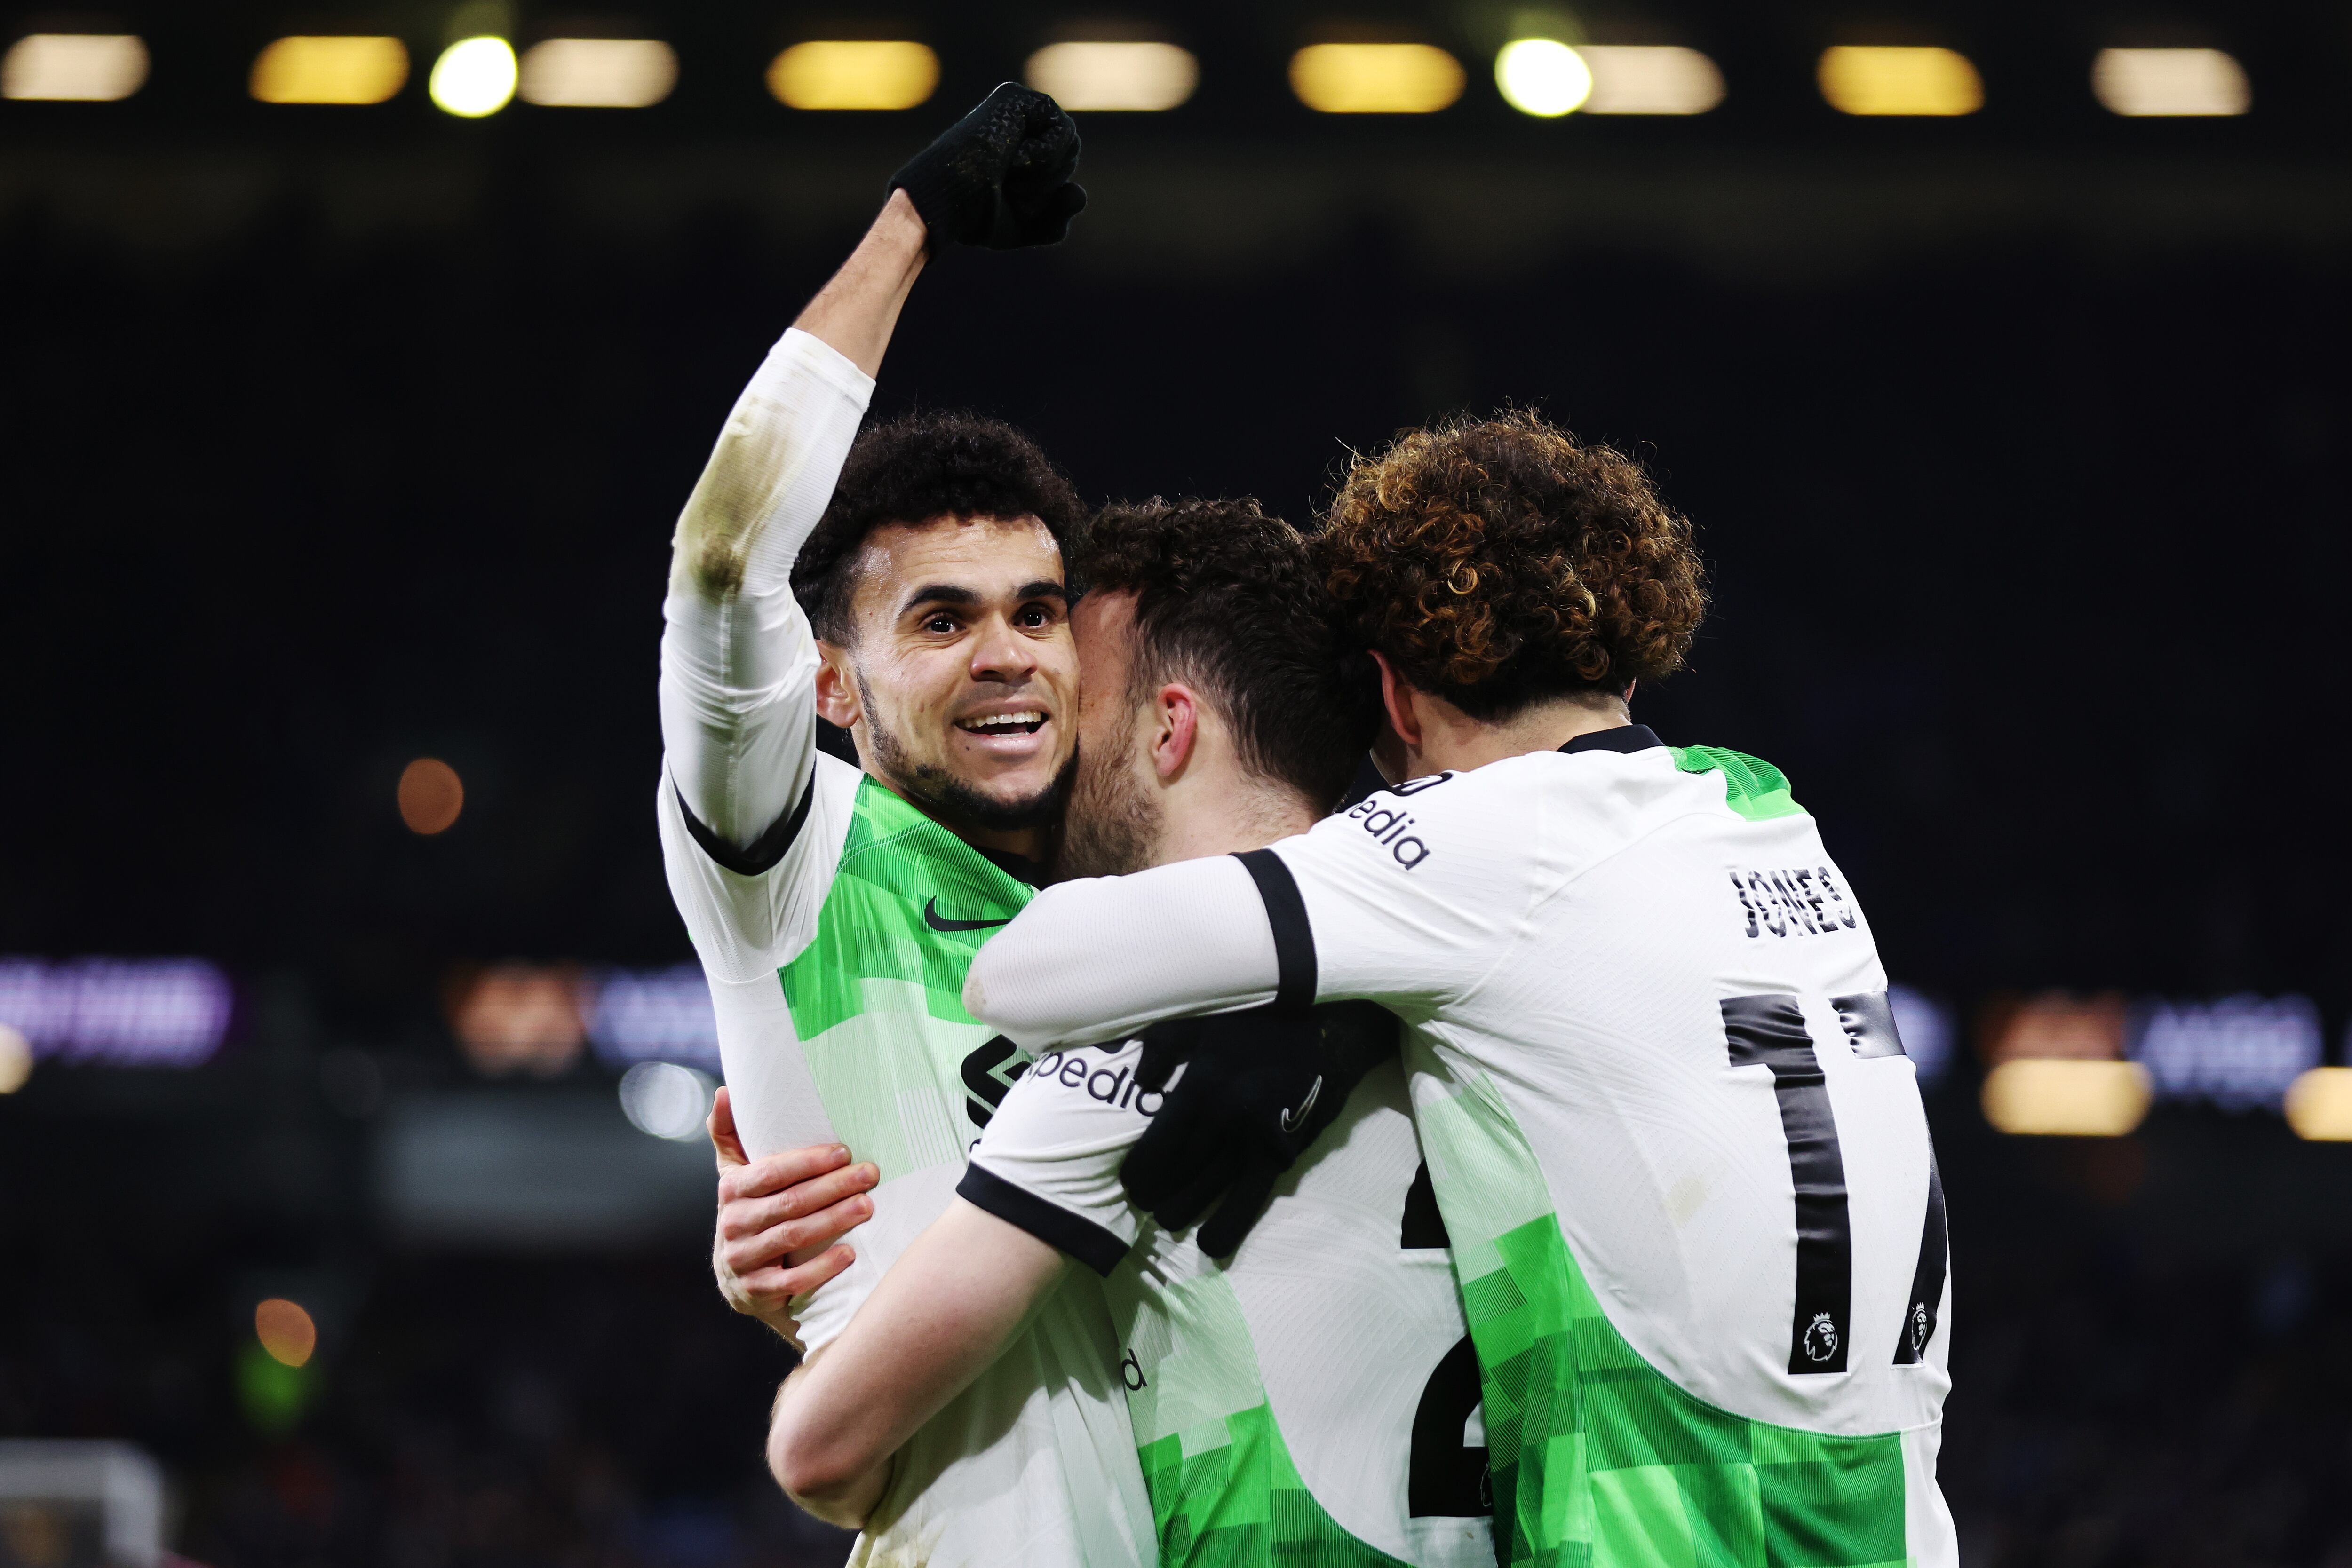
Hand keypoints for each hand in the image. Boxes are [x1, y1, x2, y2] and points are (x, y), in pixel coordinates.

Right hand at [710, 1087, 878, 1347]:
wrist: (742, 1282)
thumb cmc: (752, 1214)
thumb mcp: (737, 1176)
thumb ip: (730, 1135)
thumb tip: (726, 1090)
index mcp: (729, 1191)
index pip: (770, 1173)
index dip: (807, 1162)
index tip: (844, 1151)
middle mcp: (732, 1226)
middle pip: (788, 1203)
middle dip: (833, 1187)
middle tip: (871, 1174)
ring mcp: (742, 1262)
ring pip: (793, 1237)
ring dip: (834, 1220)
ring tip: (868, 1206)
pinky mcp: (757, 1293)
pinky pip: (793, 1281)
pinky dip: (822, 1267)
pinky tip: (851, 1253)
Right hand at [887, 82, 1085, 253]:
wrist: (952, 202)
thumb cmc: (978, 216)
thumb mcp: (1028, 225)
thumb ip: (1059, 214)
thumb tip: (1078, 192)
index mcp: (1019, 152)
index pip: (1062, 174)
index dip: (1045, 197)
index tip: (1012, 201)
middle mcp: (1020, 127)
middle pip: (1070, 159)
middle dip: (1046, 185)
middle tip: (1009, 187)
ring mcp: (1018, 109)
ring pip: (1070, 145)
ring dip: (1044, 173)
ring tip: (1009, 172)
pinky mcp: (1017, 98)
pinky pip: (1063, 130)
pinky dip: (1044, 155)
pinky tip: (1013, 155)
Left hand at [1119, 1002, 1398, 1257]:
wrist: (1329, 1030)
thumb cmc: (1260, 1023)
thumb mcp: (1204, 1021)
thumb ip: (1164, 1045)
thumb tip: (1139, 1082)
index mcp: (1200, 1083)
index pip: (1157, 1143)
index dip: (1138, 1172)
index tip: (1129, 1183)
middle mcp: (1224, 1116)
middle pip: (1178, 1171)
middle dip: (1155, 1193)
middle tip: (1144, 1201)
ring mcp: (1255, 1138)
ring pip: (1209, 1189)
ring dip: (1182, 1210)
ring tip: (1166, 1218)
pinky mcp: (1283, 1153)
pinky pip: (1250, 1197)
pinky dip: (1229, 1225)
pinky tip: (1210, 1244)